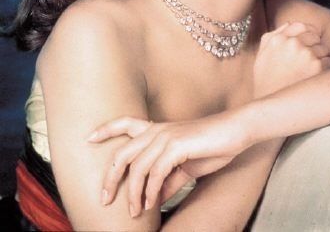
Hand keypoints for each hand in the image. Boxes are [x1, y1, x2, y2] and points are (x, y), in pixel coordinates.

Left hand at [87, 109, 249, 217]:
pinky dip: (149, 192)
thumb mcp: (185, 166)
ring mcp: (166, 136)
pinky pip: (155, 172)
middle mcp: (157, 130)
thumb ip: (167, 181)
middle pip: (122, 152)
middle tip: (105, 199)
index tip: (89, 138)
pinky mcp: (177, 145)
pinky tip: (148, 204)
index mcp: (157, 129)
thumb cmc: (211, 146)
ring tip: (133, 212)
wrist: (235, 133)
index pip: (125, 123)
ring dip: (132, 193)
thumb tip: (152, 200)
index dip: (106, 129)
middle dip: (110, 177)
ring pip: (136, 166)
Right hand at [254, 21, 329, 97]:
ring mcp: (306, 54)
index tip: (307, 42)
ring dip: (321, 57)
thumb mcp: (261, 56)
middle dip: (314, 45)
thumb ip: (272, 37)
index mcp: (278, 39)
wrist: (271, 108)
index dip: (306, 33)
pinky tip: (315, 78)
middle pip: (314, 35)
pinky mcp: (318, 67)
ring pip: (324, 48)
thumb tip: (288, 24)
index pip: (300, 25)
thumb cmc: (265, 83)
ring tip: (311, 71)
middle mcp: (292, 43)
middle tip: (309, 60)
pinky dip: (326, 68)